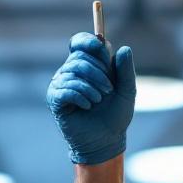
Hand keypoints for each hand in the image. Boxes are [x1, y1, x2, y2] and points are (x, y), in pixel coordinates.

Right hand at [46, 32, 135, 163]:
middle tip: (109, 88)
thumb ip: (125, 70)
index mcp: (87, 65)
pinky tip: (88, 106)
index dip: (90, 43)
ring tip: (99, 100)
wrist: (106, 140)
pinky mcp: (55, 99)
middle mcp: (70, 71)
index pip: (80, 42)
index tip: (104, 53)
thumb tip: (123, 48)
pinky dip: (80, 96)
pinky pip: (65, 89)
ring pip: (73, 72)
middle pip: (79, 57)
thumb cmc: (115, 115)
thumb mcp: (126, 91)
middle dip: (98, 72)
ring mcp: (61, 85)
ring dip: (91, 87)